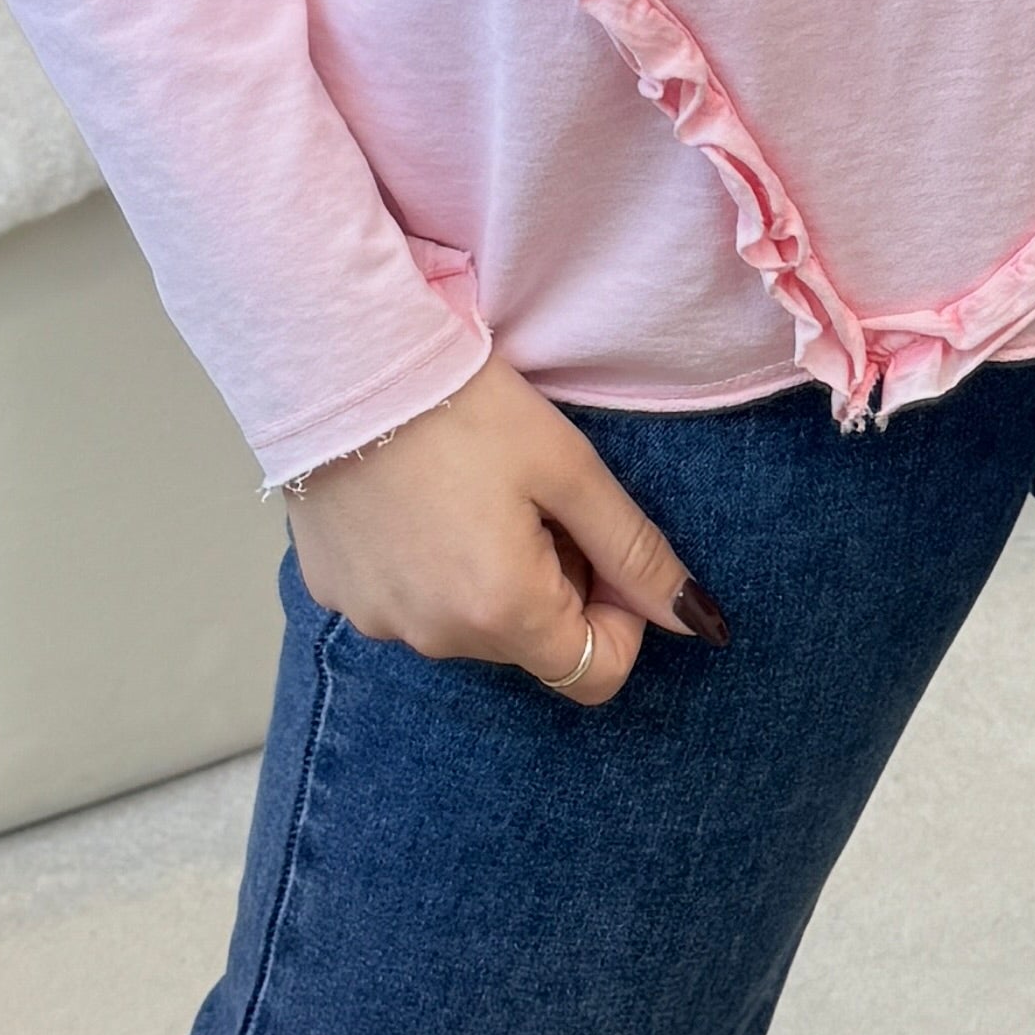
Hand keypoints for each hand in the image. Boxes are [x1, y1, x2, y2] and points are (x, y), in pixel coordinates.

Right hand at [289, 351, 730, 701]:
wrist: (338, 359)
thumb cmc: (460, 404)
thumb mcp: (570, 470)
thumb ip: (637, 554)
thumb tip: (698, 622)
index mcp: (503, 613)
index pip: (595, 675)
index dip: (617, 618)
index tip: (597, 550)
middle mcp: (436, 638)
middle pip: (532, 646)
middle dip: (553, 585)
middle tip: (531, 502)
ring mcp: (379, 621)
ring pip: (470, 626)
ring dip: (491, 577)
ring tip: (470, 493)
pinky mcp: (336, 594)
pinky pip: (408, 603)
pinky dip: (430, 566)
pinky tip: (419, 500)